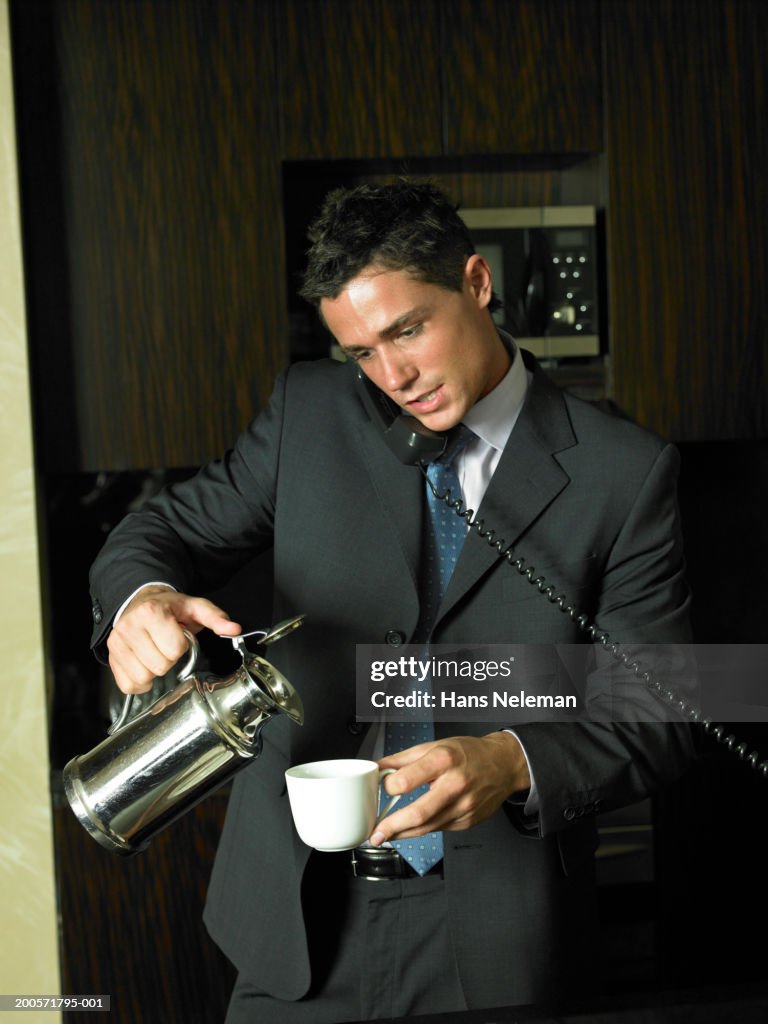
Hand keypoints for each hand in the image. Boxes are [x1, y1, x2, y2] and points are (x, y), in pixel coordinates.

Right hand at [106, 585, 241, 693]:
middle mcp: (130, 627)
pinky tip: (145, 665)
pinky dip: (139, 681)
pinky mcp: (111, 657)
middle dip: (168, 659)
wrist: (141, 601)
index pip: (174, 649)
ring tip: (155, 653)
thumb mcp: (195, 607)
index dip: (181, 646)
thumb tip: (234, 629)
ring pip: (143, 677)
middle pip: (159, 666)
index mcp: (152, 613)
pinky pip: (127, 685)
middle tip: (165, 645)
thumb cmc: (170, 608)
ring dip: (154, 671)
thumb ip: (215, 618)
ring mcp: (117, 643)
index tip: (178, 637)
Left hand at [369, 731, 530, 843]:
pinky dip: (424, 829)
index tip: (380, 789)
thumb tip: (379, 768)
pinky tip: (414, 827)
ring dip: (403, 834)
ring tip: (386, 835)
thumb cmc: (469, 753)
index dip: (388, 787)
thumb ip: (404, 758)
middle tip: (375, 834)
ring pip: (428, 827)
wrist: (504, 764)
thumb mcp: (435, 745)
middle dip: (392, 826)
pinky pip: (440, 829)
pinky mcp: (469, 821)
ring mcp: (465, 806)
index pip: (407, 780)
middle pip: (419, 813)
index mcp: (444, 760)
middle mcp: (456, 784)